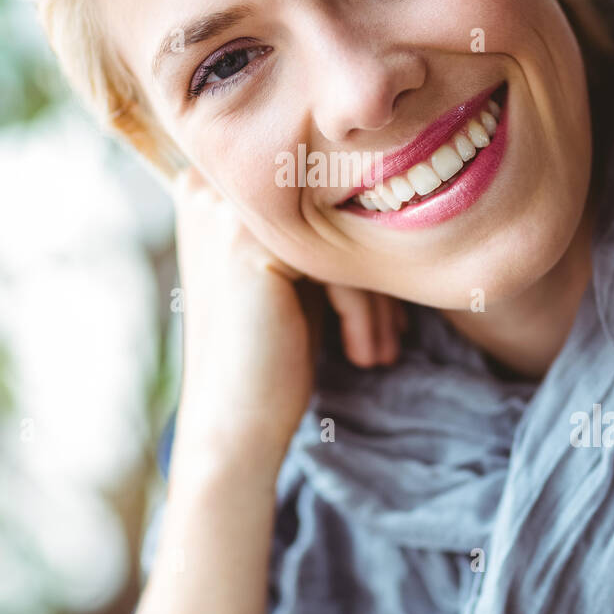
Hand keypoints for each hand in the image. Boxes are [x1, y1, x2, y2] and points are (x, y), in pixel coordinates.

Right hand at [167, 165, 406, 479]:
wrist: (233, 422)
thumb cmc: (269, 354)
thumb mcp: (294, 279)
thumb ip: (318, 233)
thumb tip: (391, 201)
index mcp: (221, 190)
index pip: (319, 205)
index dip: (359, 251)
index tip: (389, 306)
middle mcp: (216, 190)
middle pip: (331, 220)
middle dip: (373, 277)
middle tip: (397, 331)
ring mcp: (229, 214)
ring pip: (340, 242)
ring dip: (376, 302)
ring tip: (386, 349)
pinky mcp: (249, 246)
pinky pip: (338, 267)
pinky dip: (363, 315)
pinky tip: (369, 356)